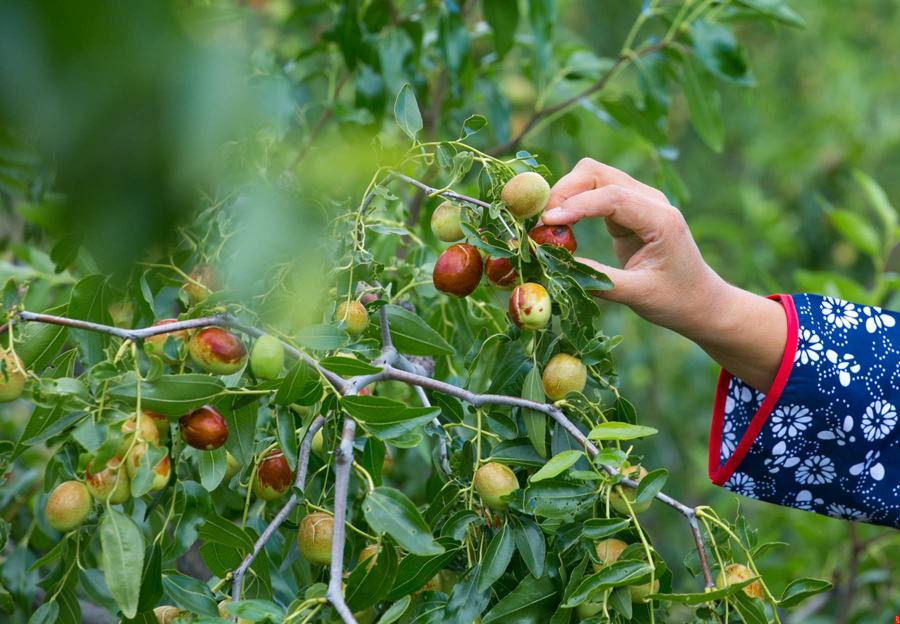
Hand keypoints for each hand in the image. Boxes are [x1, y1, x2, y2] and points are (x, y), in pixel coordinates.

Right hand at [542, 158, 785, 389]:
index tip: (546, 222)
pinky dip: (572, 205)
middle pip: (597, 173)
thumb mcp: (638, 295)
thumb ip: (600, 280)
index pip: (611, 197)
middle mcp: (650, 201)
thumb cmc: (675, 300)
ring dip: (566, 194)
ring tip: (546, 224)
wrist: (700, 302)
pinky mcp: (627, 212)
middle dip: (564, 190)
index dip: (575, 205)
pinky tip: (559, 227)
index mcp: (660, 218)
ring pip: (592, 177)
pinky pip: (593, 195)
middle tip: (539, 220)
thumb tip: (558, 266)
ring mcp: (638, 202)